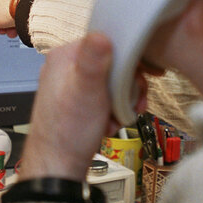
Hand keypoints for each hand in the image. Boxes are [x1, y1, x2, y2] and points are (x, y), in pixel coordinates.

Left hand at [19, 33, 119, 180]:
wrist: (58, 168)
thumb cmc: (69, 132)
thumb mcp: (86, 91)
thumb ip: (93, 61)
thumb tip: (102, 34)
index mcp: (65, 56)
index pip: (107, 42)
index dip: (130, 60)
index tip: (144, 76)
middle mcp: (66, 67)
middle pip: (112, 64)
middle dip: (128, 86)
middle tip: (132, 103)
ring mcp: (71, 85)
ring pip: (112, 82)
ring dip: (122, 101)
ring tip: (119, 117)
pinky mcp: (77, 102)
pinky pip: (104, 98)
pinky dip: (113, 111)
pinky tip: (109, 124)